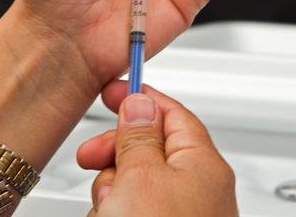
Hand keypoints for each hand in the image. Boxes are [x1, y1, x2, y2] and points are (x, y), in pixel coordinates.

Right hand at [77, 81, 237, 216]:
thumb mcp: (142, 178)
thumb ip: (138, 137)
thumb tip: (138, 104)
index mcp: (203, 164)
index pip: (170, 112)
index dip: (138, 98)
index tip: (111, 91)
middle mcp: (197, 189)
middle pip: (147, 149)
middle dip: (115, 154)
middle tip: (92, 157)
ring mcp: (180, 213)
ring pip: (133, 182)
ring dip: (111, 189)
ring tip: (109, 208)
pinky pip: (131, 208)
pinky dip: (114, 211)